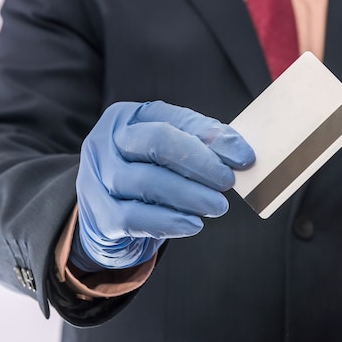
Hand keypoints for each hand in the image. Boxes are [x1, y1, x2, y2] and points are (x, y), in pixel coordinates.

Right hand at [70, 101, 254, 271]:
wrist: (110, 218)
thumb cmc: (150, 176)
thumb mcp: (172, 153)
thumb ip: (202, 147)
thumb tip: (239, 153)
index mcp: (129, 117)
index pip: (176, 119)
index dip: (213, 138)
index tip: (244, 158)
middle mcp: (108, 141)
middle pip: (157, 143)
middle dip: (200, 163)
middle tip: (228, 182)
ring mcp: (97, 177)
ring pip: (146, 182)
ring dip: (189, 195)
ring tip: (217, 206)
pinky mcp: (97, 214)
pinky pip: (133, 217)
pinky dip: (168, 221)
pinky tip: (192, 224)